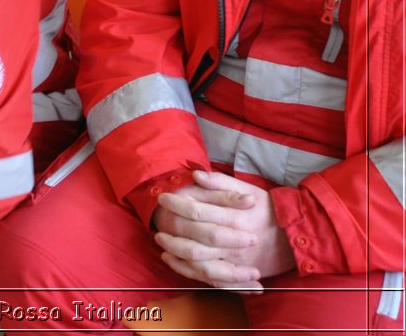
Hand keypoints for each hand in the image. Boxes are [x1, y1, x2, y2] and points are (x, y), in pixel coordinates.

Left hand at [153, 170, 294, 290]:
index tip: (163, 198)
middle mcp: (232, 244)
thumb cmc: (269, 210)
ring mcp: (234, 262)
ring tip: (162, 243)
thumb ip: (221, 183)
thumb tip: (196, 176)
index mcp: (234, 219)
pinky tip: (174, 261)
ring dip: (177, 254)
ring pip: (198, 265)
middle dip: (172, 234)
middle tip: (158, 225)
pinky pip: (208, 278)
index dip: (176, 204)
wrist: (296, 236)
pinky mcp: (237, 274)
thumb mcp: (248, 189)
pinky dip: (188, 271)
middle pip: (194, 243)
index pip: (196, 212)